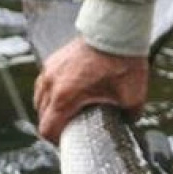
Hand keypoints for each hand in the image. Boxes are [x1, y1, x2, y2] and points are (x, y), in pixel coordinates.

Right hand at [33, 37, 149, 142]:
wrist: (116, 31)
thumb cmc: (122, 61)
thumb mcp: (132, 95)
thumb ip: (129, 115)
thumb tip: (129, 124)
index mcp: (65, 97)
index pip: (47, 130)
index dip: (57, 141)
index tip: (70, 142)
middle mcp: (51, 84)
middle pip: (42, 117)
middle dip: (55, 126)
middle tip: (72, 129)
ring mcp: (49, 71)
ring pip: (40, 100)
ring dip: (50, 110)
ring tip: (68, 113)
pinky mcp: (52, 60)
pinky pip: (44, 84)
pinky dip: (51, 94)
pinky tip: (66, 95)